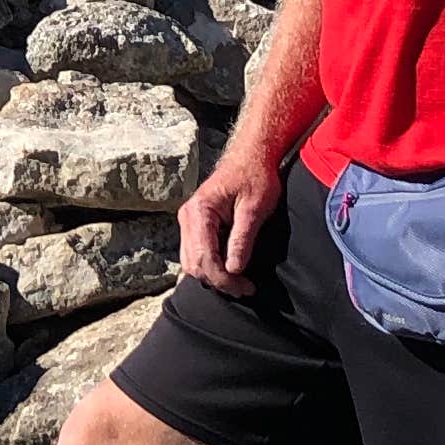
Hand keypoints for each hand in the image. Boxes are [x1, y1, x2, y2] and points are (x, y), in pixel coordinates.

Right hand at [178, 147, 285, 294]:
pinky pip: (195, 253)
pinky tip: (231, 269)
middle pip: (193, 264)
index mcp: (199, 211)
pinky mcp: (195, 224)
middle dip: (218, 282)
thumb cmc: (256, 177)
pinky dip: (210, 266)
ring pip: (191, 262)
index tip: (246, 289)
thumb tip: (233, 270)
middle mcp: (187, 216)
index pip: (204, 258)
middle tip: (246, 289)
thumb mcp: (255, 208)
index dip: (224, 279)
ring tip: (240, 283)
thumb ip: (242, 238)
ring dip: (213, 276)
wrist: (251, 156)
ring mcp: (188, 220)